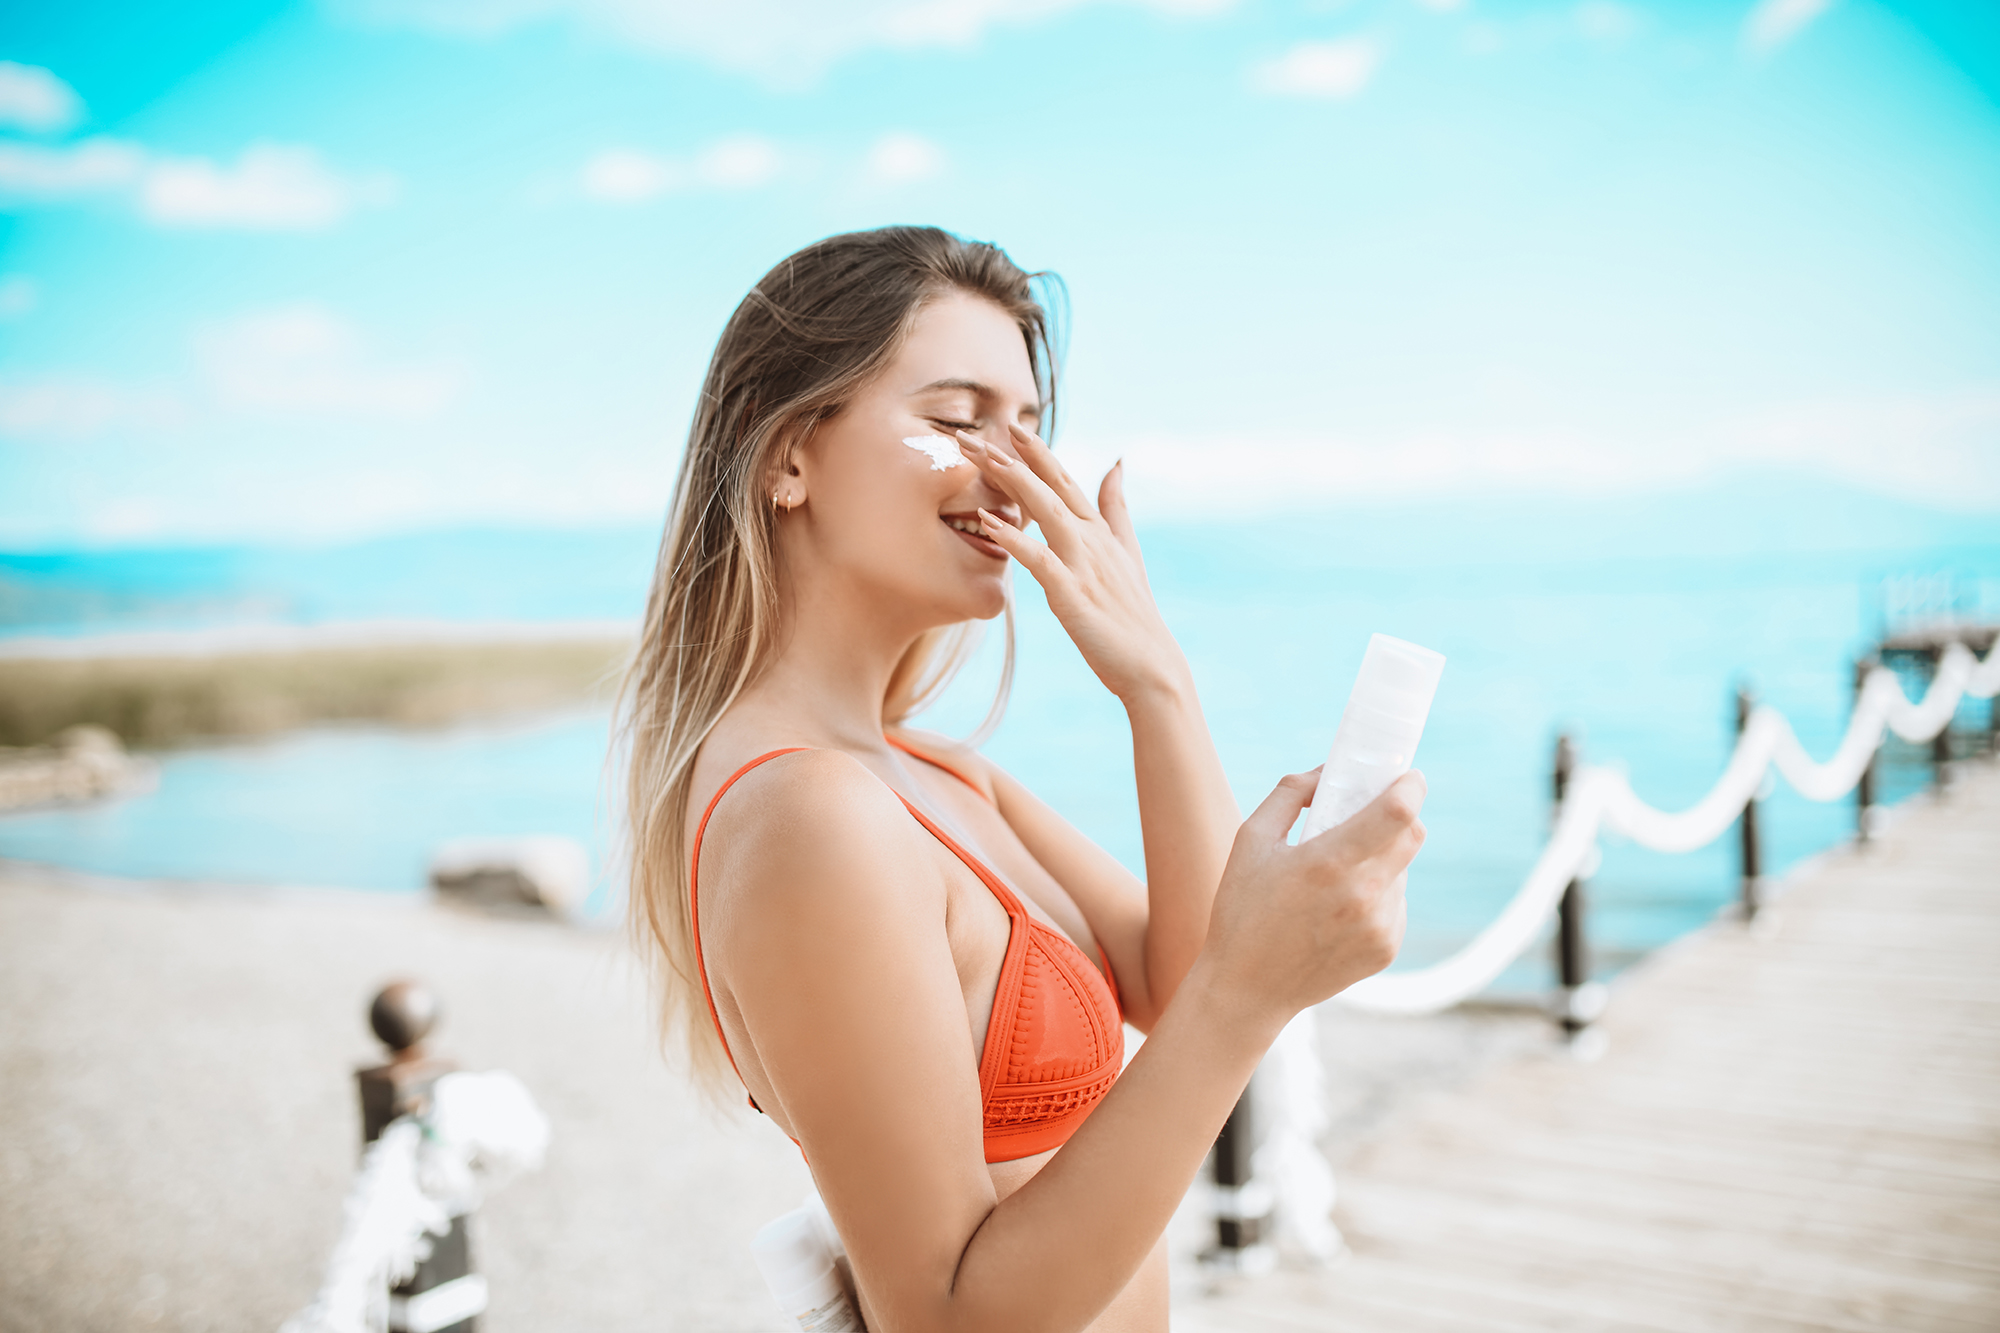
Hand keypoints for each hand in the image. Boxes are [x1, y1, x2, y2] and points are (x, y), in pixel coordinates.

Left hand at [958, 424, 1184, 702]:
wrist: (1152, 666)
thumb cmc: (1134, 616)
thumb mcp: (1128, 552)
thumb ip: (1116, 508)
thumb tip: (1117, 462)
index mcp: (1099, 531)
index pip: (1064, 481)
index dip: (1038, 452)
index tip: (1011, 426)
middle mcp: (1091, 539)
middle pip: (1049, 486)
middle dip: (1011, 457)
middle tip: (971, 436)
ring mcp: (1083, 564)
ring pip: (1045, 511)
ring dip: (1013, 482)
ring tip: (982, 459)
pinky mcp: (1073, 593)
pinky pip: (1039, 559)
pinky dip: (1014, 538)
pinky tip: (987, 521)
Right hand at [1202, 768, 1424, 1018]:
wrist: (1247, 988)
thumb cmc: (1242, 909)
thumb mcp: (1251, 840)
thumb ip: (1290, 793)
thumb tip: (1326, 772)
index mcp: (1328, 862)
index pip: (1397, 812)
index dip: (1410, 785)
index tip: (1408, 775)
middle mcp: (1362, 895)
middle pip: (1412, 836)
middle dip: (1401, 814)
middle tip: (1375, 812)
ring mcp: (1379, 926)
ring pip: (1402, 870)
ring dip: (1382, 858)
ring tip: (1337, 875)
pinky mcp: (1386, 948)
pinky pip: (1396, 903)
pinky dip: (1377, 894)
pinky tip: (1339, 909)